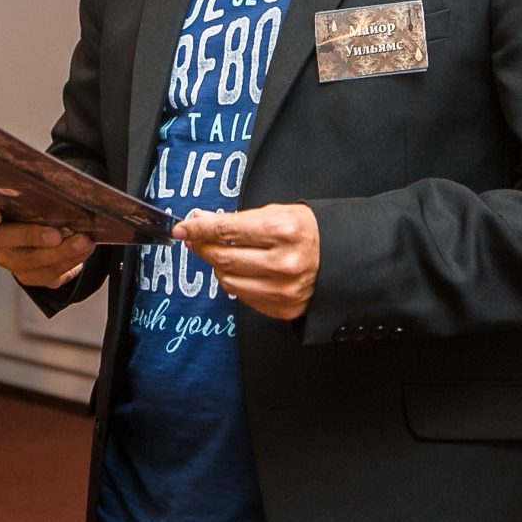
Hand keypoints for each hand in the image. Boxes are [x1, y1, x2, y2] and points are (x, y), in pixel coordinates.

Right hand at [0, 197, 92, 287]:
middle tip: (57, 233)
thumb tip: (59, 187)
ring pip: (28, 260)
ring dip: (60, 252)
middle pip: (1, 238)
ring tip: (83, 242)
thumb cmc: (43, 203)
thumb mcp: (39, 192)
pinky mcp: (27, 275)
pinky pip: (45, 275)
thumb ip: (39, 190)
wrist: (54, 230)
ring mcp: (9, 257)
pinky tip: (82, 252)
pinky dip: (68, 263)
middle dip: (31, 235)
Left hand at [171, 203, 319, 320]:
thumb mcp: (276, 213)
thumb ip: (237, 219)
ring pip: (228, 279)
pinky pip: (242, 295)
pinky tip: (241, 270)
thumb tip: (199, 220)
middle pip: (223, 256)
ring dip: (217, 265)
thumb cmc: (306, 232)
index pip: (227, 230)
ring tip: (222, 253)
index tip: (183, 227)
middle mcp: (284, 262)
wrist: (339, 259)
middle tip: (194, 239)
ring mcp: (284, 289)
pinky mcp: (283, 308)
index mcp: (284, 231)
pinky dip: (234, 281)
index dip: (199, 228)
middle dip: (202, 246)